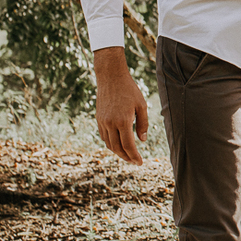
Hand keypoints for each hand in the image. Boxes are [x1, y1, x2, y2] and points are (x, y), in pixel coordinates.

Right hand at [94, 47, 148, 164]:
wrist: (111, 78)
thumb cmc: (130, 90)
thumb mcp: (141, 105)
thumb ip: (142, 124)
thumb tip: (142, 141)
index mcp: (123, 121)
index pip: (128, 145)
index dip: (134, 156)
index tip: (140, 162)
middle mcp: (110, 124)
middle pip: (117, 148)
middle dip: (126, 157)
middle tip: (135, 162)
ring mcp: (102, 122)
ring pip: (109, 144)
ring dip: (118, 152)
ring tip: (128, 155)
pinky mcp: (98, 119)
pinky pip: (104, 136)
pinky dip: (111, 143)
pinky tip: (118, 144)